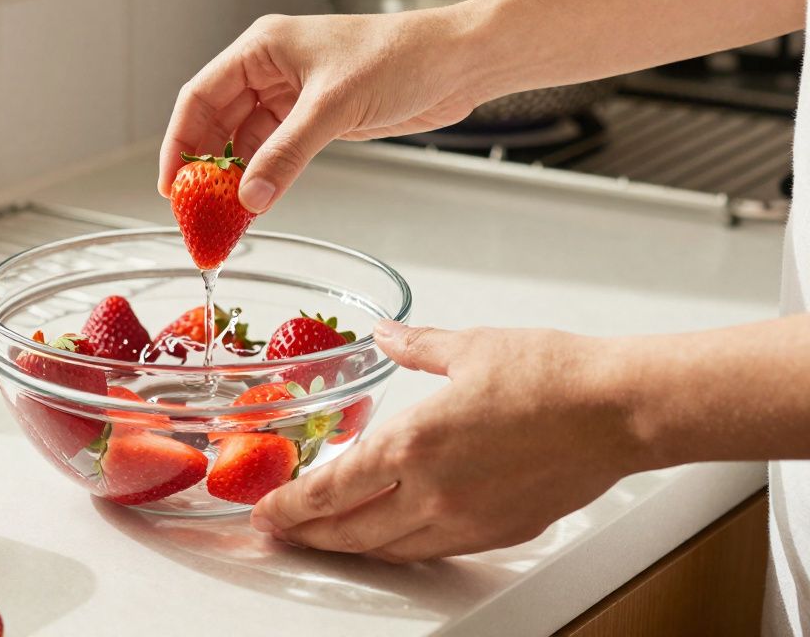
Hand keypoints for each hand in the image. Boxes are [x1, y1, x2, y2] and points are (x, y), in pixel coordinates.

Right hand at [157, 10, 484, 212]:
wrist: (457, 63)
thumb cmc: (402, 56)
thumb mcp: (334, 108)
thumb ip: (287, 155)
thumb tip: (250, 198)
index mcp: (262, 48)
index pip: (200, 97)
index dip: (179, 142)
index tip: (170, 185)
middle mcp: (271, 70)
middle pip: (217, 123)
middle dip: (203, 168)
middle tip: (194, 212)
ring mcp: (293, 96)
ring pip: (245, 142)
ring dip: (235, 178)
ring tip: (224, 217)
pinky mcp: (315, 120)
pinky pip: (275, 153)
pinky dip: (264, 179)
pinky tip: (257, 203)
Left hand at [250, 320, 650, 561]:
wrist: (619, 411)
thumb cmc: (551, 375)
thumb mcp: (468, 347)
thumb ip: (414, 346)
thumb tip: (385, 336)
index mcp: (414, 444)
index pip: (330, 489)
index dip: (290, 506)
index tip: (266, 511)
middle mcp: (431, 491)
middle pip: (348, 529)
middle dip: (307, 534)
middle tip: (281, 532)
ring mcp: (465, 519)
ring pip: (387, 547)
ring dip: (348, 546)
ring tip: (323, 538)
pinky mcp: (496, 532)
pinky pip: (430, 550)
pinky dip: (397, 547)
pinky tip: (388, 537)